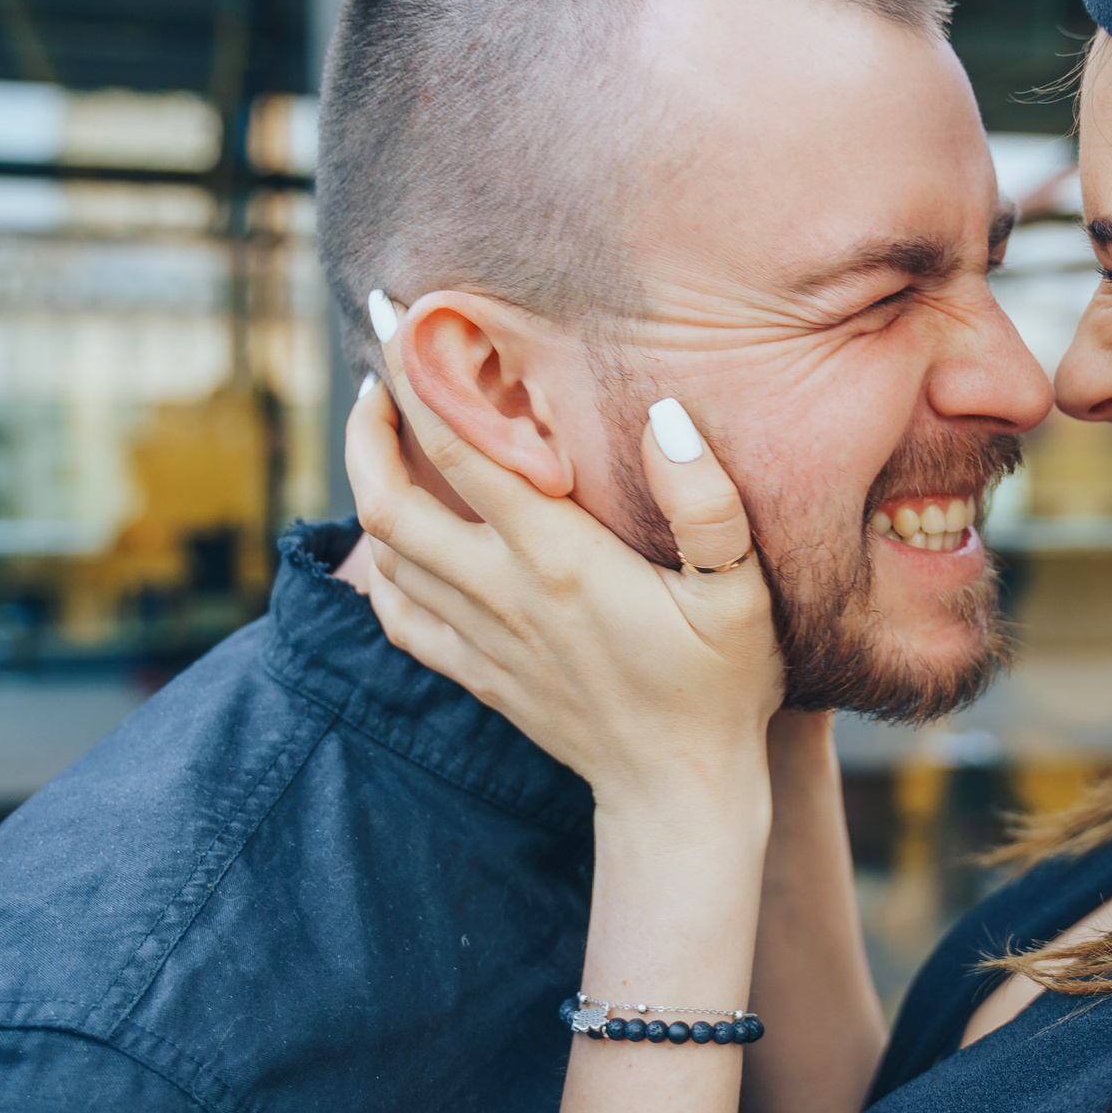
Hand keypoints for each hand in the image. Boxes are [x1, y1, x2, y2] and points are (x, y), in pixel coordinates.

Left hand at [344, 357, 784, 816]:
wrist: (678, 794)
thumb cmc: (721, 687)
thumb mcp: (742, 592)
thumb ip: (708, 504)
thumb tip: (668, 417)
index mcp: (558, 557)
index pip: (458, 448)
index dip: (417, 375)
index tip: (399, 317)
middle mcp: (502, 592)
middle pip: (388, 498)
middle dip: (368, 427)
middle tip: (379, 377)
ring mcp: (480, 637)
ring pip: (384, 552)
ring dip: (372, 486)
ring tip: (386, 437)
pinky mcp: (475, 673)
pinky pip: (396, 614)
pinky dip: (379, 567)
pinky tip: (396, 540)